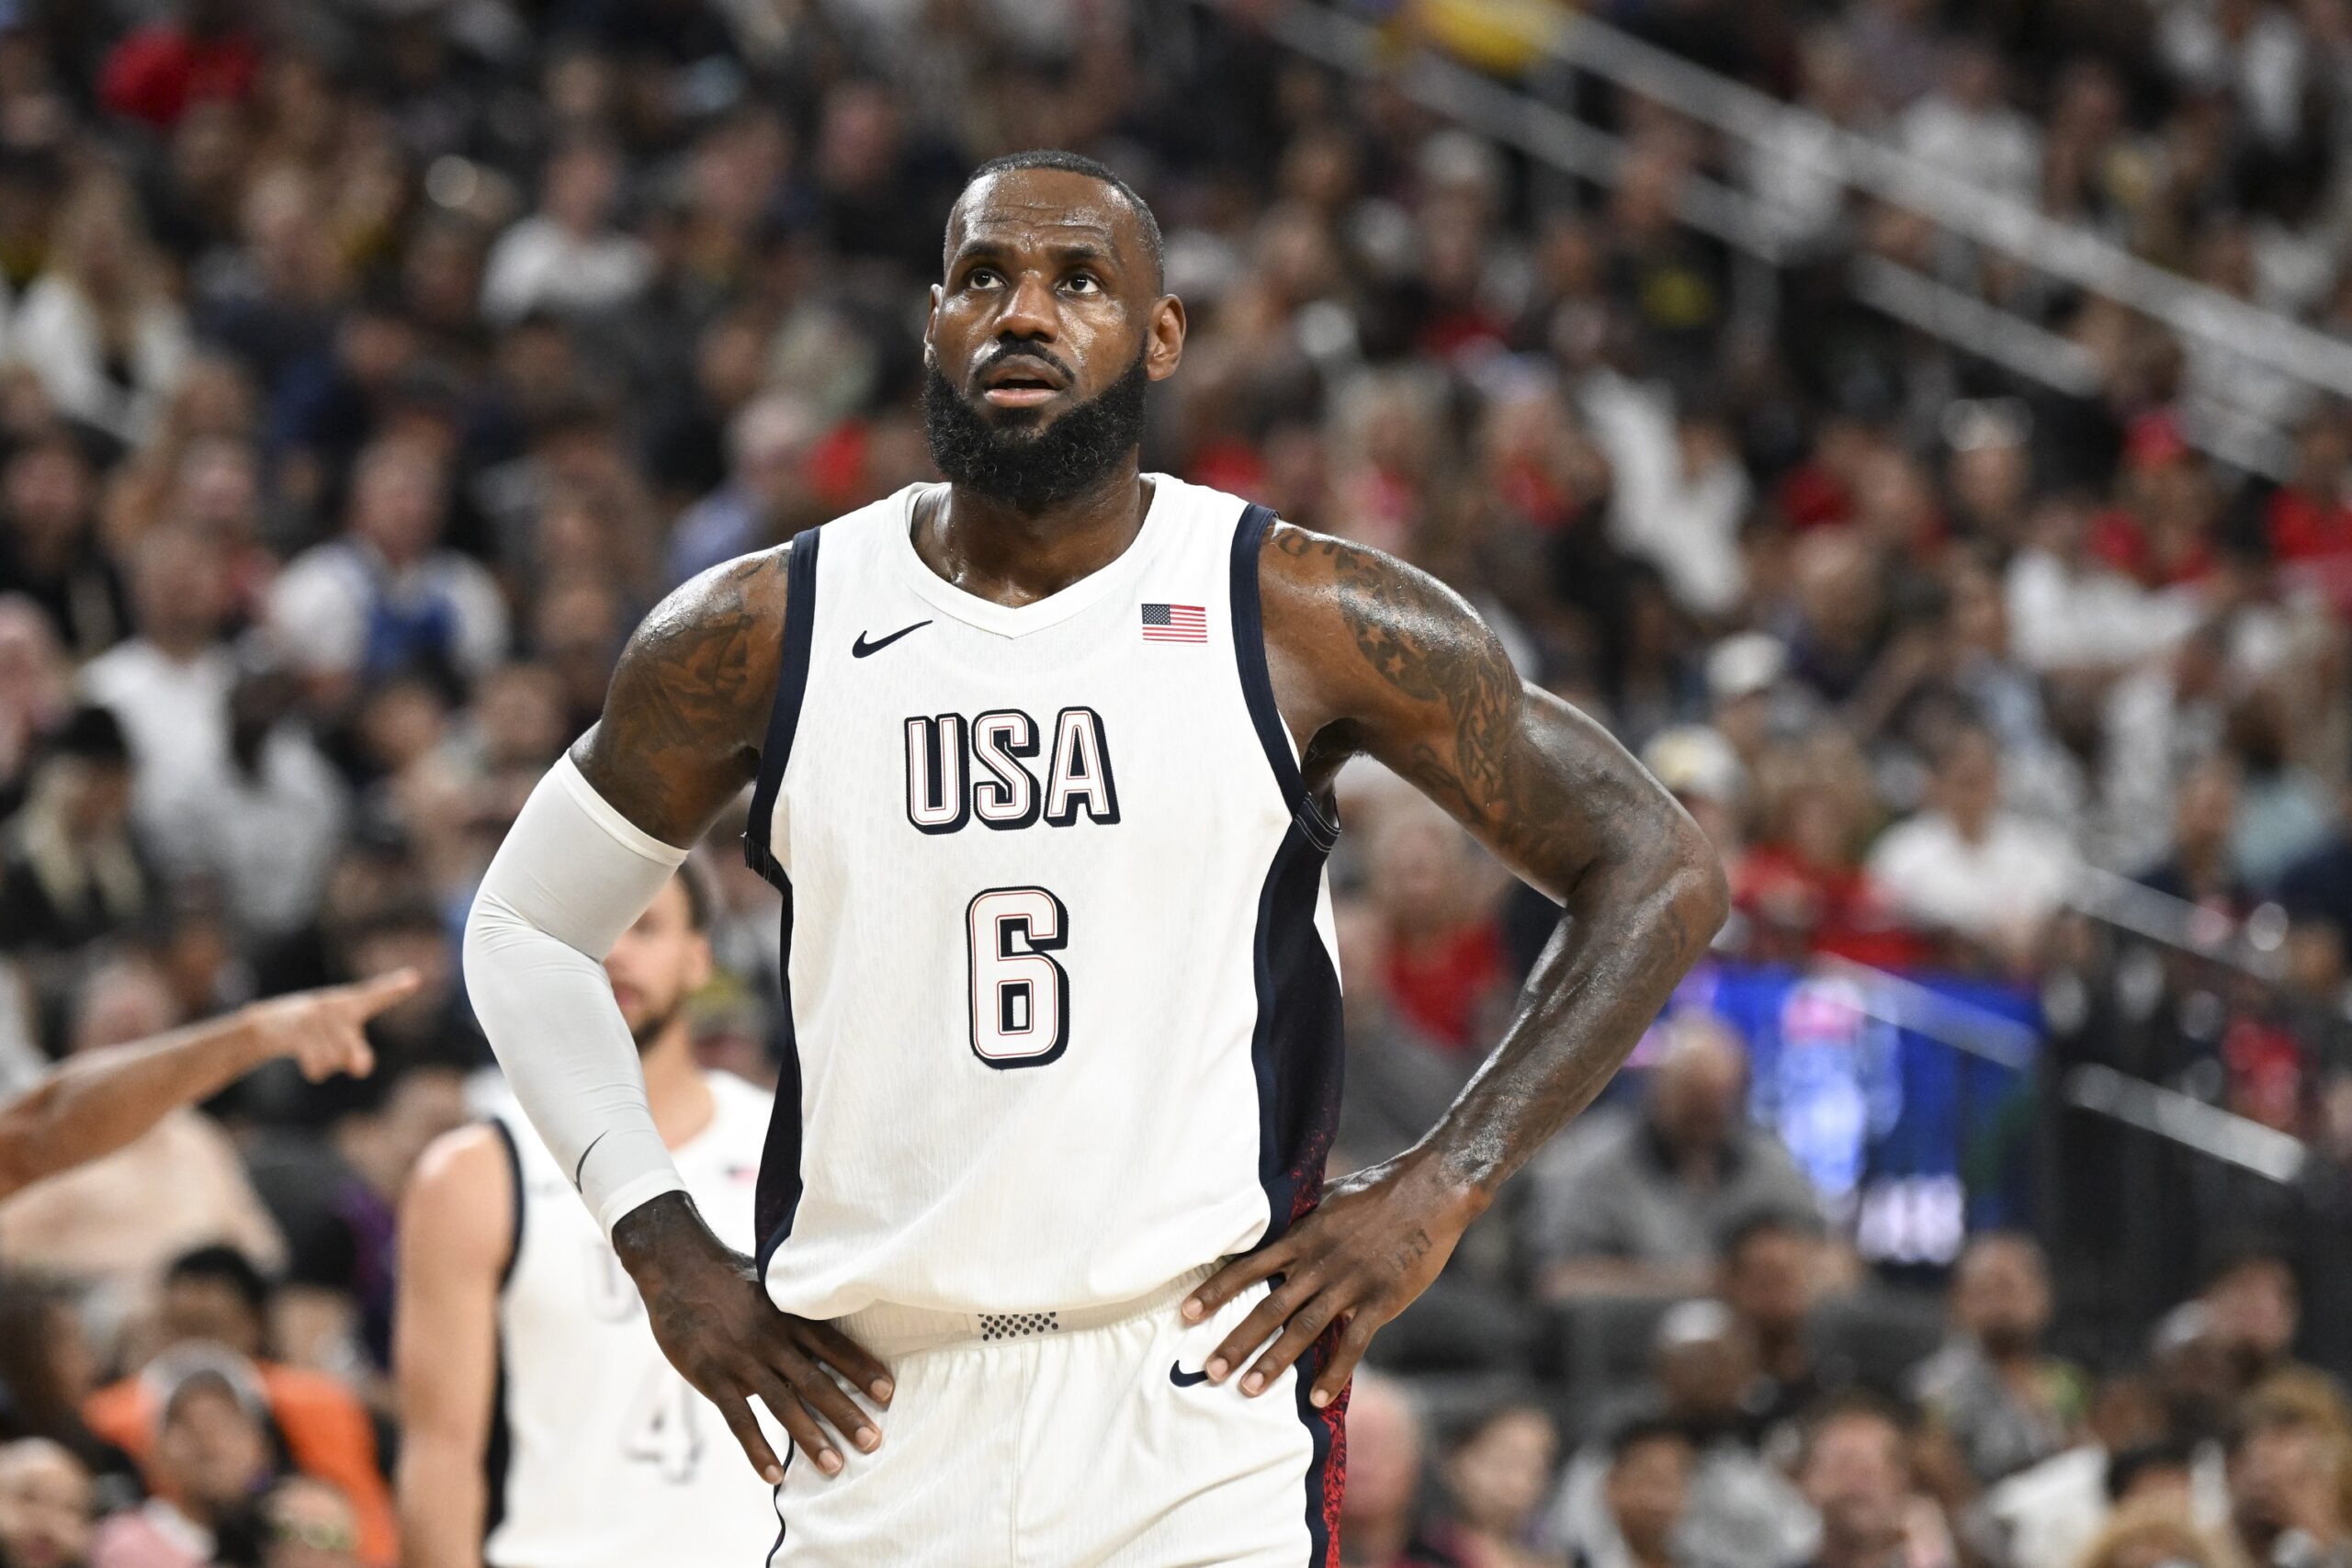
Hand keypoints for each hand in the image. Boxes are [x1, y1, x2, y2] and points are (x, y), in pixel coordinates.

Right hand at [242, 968, 420, 1081]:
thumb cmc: (319, 1032)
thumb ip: (361, 1056)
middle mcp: (334, 1006)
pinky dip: (314, 1071)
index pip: (376, 996)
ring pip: (335, 1062)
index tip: (414, 979)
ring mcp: (314, 1017)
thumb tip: (360, 1069)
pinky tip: (304, 1054)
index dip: (395, 989)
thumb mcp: (344, 1040)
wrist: (270, 1025)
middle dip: (350, 1058)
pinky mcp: (297, 1033)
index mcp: (351, 1003)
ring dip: (326, 1064)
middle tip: (333, 1043)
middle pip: (357, 1054)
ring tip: (315, 1046)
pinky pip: (318, 1068)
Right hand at [614, 1192, 891, 1482]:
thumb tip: (821, 1342)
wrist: (676, 1266)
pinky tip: (774, 1476)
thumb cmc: (727, 1277)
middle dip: (846, 1413)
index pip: (833, 1344)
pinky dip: (757, 1448)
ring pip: (782, 1403)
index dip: (861, 1368)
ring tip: (835, 1466)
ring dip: (810, 1437)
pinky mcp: (711, 1375)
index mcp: (787, 1314)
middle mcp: (770, 1337)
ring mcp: (740, 1358)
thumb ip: (792, 1315)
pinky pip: (738, 1418)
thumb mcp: (769, 1287)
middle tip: (874, 1441)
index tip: (888, 1393)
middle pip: (815, 1380)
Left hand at [1178, 1151, 1486, 1407]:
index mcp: (1302, 1236)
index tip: (1186, 1314)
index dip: (1215, 1291)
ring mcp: (1350, 1282)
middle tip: (1209, 1370)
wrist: (1431, 1191)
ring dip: (1274, 1361)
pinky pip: (1353, 1344)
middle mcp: (1319, 1261)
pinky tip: (1316, 1399)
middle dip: (1237, 1340)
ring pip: (1304, 1329)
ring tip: (1247, 1389)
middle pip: (1269, 1306)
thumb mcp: (1328, 1197)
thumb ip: (1298, 1219)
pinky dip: (1334, 1373)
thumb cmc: (1376, 1190)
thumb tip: (1266, 1226)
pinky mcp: (1381, 1300)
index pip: (1248, 1267)